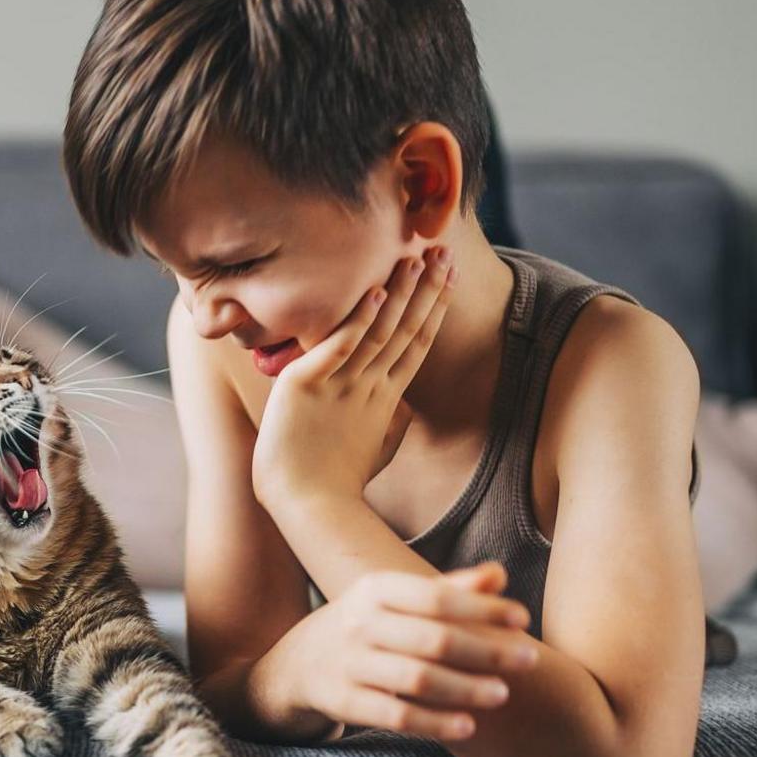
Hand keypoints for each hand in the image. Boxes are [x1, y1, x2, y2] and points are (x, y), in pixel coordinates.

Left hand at [251, 243, 456, 511]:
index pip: (416, 344)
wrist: (307, 506)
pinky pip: (338, 348)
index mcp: (384, 399)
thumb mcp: (373, 449)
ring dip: (399, 293)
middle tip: (443, 251)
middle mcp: (369, 387)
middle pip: (406, 329)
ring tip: (414, 258)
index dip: (434, 309)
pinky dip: (357, 320)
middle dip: (427, 289)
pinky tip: (374, 293)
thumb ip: (391, 424)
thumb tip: (404, 412)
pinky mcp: (308, 386)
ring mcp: (341, 386)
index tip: (449, 278)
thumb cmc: (335, 482)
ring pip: (378, 331)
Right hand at [281, 561, 538, 740]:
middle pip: (432, 638)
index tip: (523, 619)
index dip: (482, 607)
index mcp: (376, 589)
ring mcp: (348, 664)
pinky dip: (434, 723)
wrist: (294, 665)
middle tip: (529, 660)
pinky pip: (395, 716)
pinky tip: (468, 727)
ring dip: (464, 688)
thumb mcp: (393, 599)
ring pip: (416, 678)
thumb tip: (500, 575)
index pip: (436, 596)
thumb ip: (447, 589)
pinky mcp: (343, 702)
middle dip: (485, 650)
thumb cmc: (363, 626)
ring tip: (502, 694)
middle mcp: (359, 623)